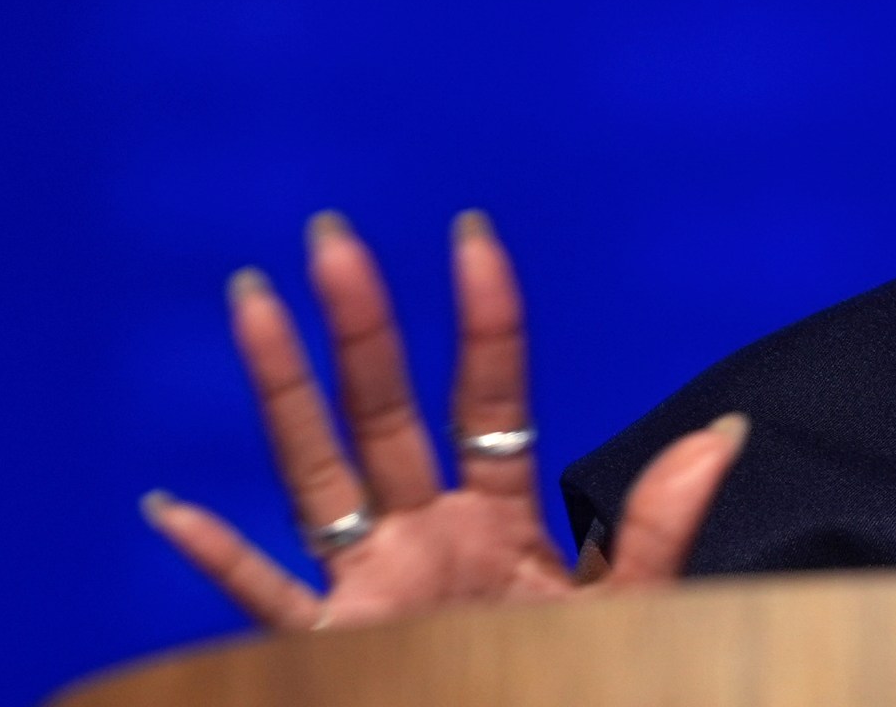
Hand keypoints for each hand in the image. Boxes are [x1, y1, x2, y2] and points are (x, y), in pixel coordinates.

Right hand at [143, 210, 744, 630]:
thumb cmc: (585, 685)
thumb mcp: (635, 606)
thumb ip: (661, 524)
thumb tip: (726, 431)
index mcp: (500, 520)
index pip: (489, 398)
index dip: (484, 319)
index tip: (471, 233)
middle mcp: (426, 536)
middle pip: (385, 411)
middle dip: (361, 325)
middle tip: (334, 236)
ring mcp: (373, 587)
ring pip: (314, 471)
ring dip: (284, 390)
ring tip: (252, 298)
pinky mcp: (336, 645)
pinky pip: (266, 599)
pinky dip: (218, 560)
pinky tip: (169, 509)